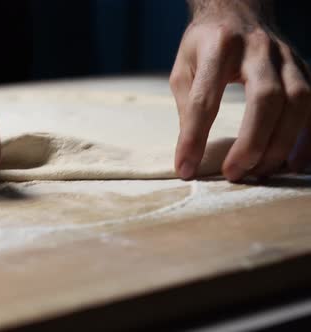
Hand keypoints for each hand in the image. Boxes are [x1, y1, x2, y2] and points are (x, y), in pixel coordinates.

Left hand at [171, 0, 310, 180]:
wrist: (236, 10)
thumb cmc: (204, 46)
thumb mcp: (183, 69)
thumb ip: (187, 106)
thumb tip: (191, 154)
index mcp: (218, 47)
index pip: (204, 99)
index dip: (194, 137)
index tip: (186, 168)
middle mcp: (257, 49)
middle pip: (265, 98)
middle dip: (250, 142)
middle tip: (232, 173)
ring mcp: (286, 58)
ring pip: (297, 101)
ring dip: (281, 143)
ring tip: (260, 172)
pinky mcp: (303, 68)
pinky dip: (308, 138)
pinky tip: (294, 163)